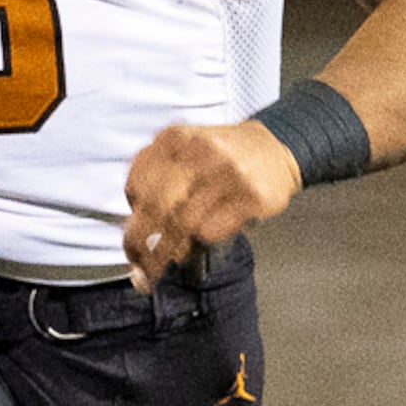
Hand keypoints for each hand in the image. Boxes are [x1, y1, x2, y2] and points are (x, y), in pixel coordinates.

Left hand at [120, 119, 298, 290]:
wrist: (275, 149)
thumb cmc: (223, 158)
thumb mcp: (185, 154)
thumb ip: (158, 181)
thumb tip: (136, 231)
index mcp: (176, 138)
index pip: (138, 184)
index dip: (131, 218)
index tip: (130, 242)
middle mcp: (200, 150)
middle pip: (157, 206)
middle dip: (141, 243)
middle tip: (139, 267)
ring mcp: (228, 171)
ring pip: (182, 222)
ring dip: (166, 252)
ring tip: (159, 267)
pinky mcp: (250, 194)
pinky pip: (212, 229)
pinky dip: (200, 240)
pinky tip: (200, 240)